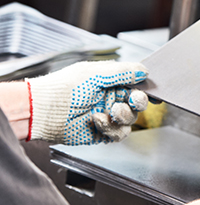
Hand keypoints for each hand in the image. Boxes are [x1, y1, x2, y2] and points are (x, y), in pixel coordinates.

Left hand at [25, 61, 148, 144]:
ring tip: (112, 111)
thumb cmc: (63, 89)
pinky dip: (111, 128)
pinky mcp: (103, 132)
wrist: (44, 112)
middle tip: (133, 100)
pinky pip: (120, 133)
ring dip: (124, 115)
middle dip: (138, 101)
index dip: (144, 87)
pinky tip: (97, 121)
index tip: (150, 90)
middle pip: (137, 102)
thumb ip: (122, 72)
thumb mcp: (95, 74)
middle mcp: (110, 98)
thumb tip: (143, 71)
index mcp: (109, 81)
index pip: (134, 83)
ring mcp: (107, 115)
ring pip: (131, 119)